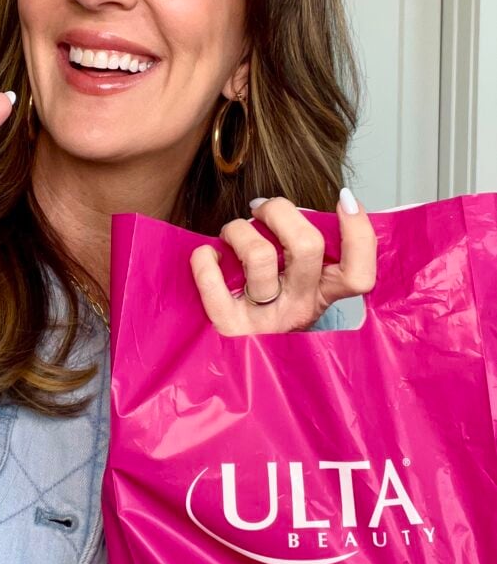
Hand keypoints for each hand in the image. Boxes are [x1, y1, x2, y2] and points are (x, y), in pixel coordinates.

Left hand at [189, 193, 376, 334]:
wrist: (244, 364)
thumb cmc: (270, 304)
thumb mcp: (303, 285)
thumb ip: (309, 252)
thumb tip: (306, 209)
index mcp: (324, 295)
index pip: (359, 273)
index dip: (358, 233)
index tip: (344, 200)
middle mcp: (299, 308)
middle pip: (308, 247)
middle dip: (281, 211)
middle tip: (262, 209)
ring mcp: (266, 320)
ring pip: (260, 256)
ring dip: (240, 230)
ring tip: (232, 233)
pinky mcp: (231, 327)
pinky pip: (214, 285)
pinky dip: (205, 260)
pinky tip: (207, 255)